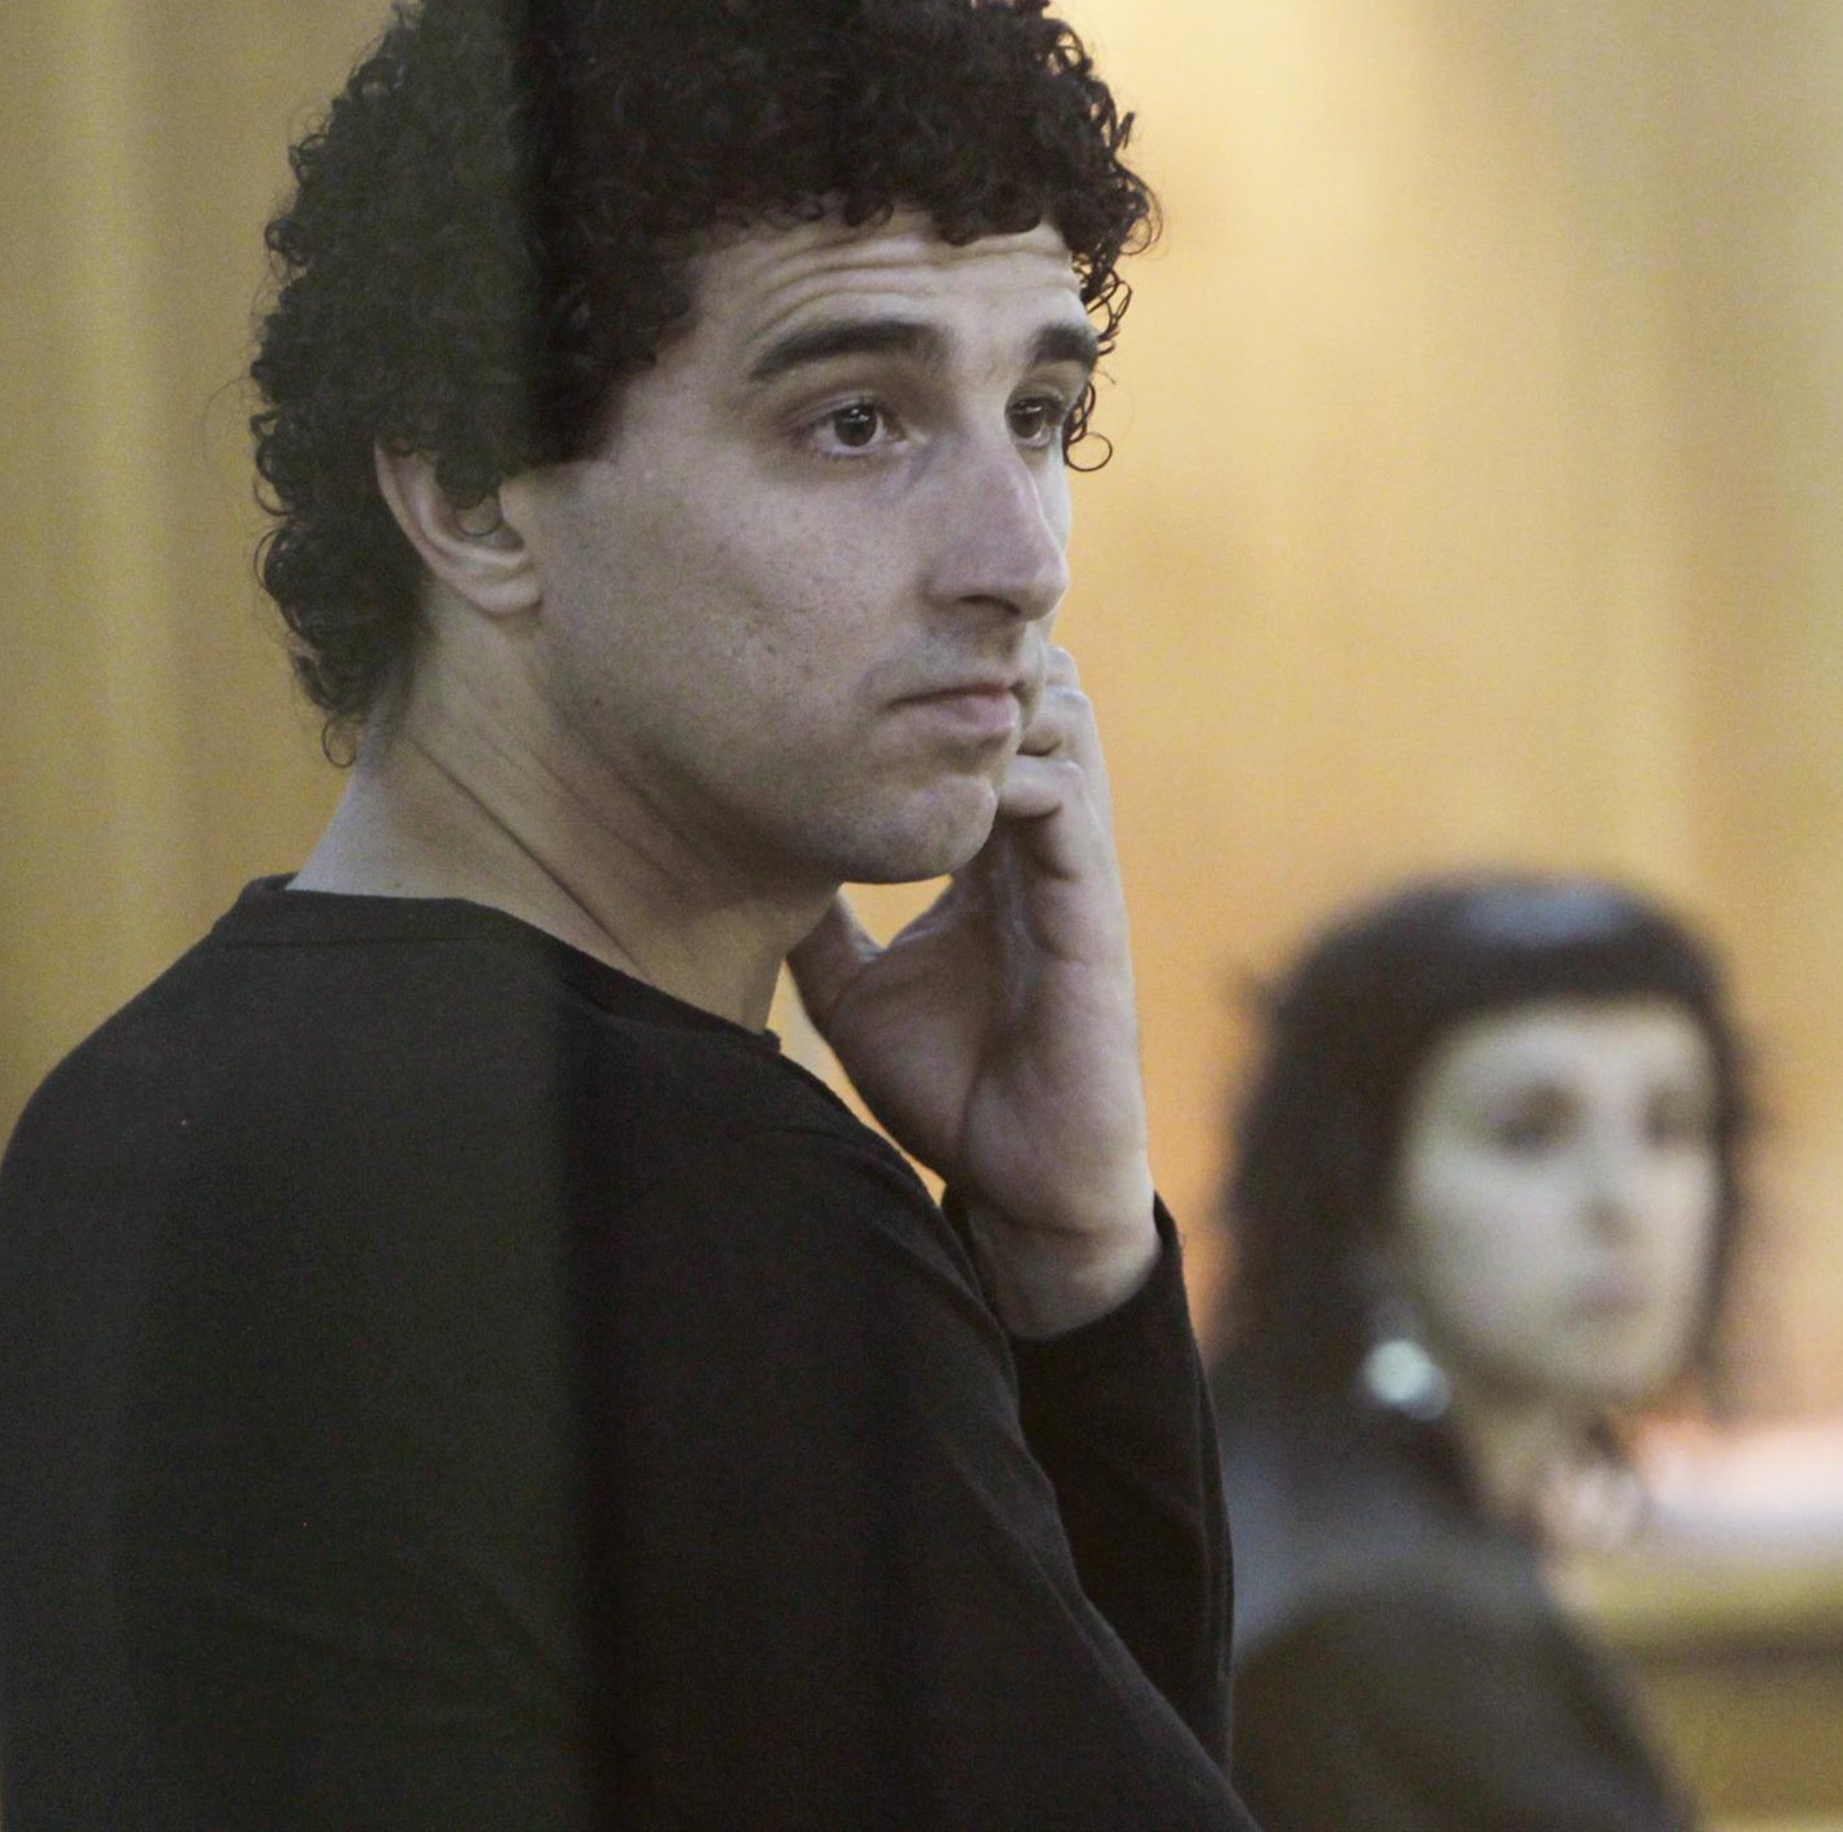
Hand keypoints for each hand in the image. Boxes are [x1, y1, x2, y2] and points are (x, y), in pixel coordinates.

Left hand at [789, 646, 1157, 1334]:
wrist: (1018, 1179)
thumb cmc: (946, 1088)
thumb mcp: (851, 993)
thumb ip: (819, 925)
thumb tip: (750, 869)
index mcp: (995, 856)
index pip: (990, 730)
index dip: (945, 684)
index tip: (861, 667)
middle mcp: (1043, 846)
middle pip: (1043, 697)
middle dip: (981, 665)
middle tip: (897, 662)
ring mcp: (1074, 871)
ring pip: (1070, 726)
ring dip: (1004, 702)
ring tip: (923, 708)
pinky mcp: (1092, 909)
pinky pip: (1067, 804)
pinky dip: (1016, 774)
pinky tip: (950, 786)